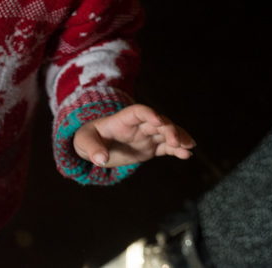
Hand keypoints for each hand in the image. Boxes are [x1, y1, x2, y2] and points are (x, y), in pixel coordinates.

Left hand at [74, 103, 194, 167]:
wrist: (94, 145)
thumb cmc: (87, 138)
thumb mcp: (83, 141)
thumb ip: (91, 149)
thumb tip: (100, 160)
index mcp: (122, 120)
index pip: (138, 112)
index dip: (148, 114)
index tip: (158, 120)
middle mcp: (137, 126)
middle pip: (157, 123)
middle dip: (169, 129)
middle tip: (176, 142)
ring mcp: (145, 136)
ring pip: (166, 134)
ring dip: (178, 137)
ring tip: (189, 146)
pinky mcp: (150, 148)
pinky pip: (166, 148)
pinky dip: (177, 150)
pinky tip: (186, 155)